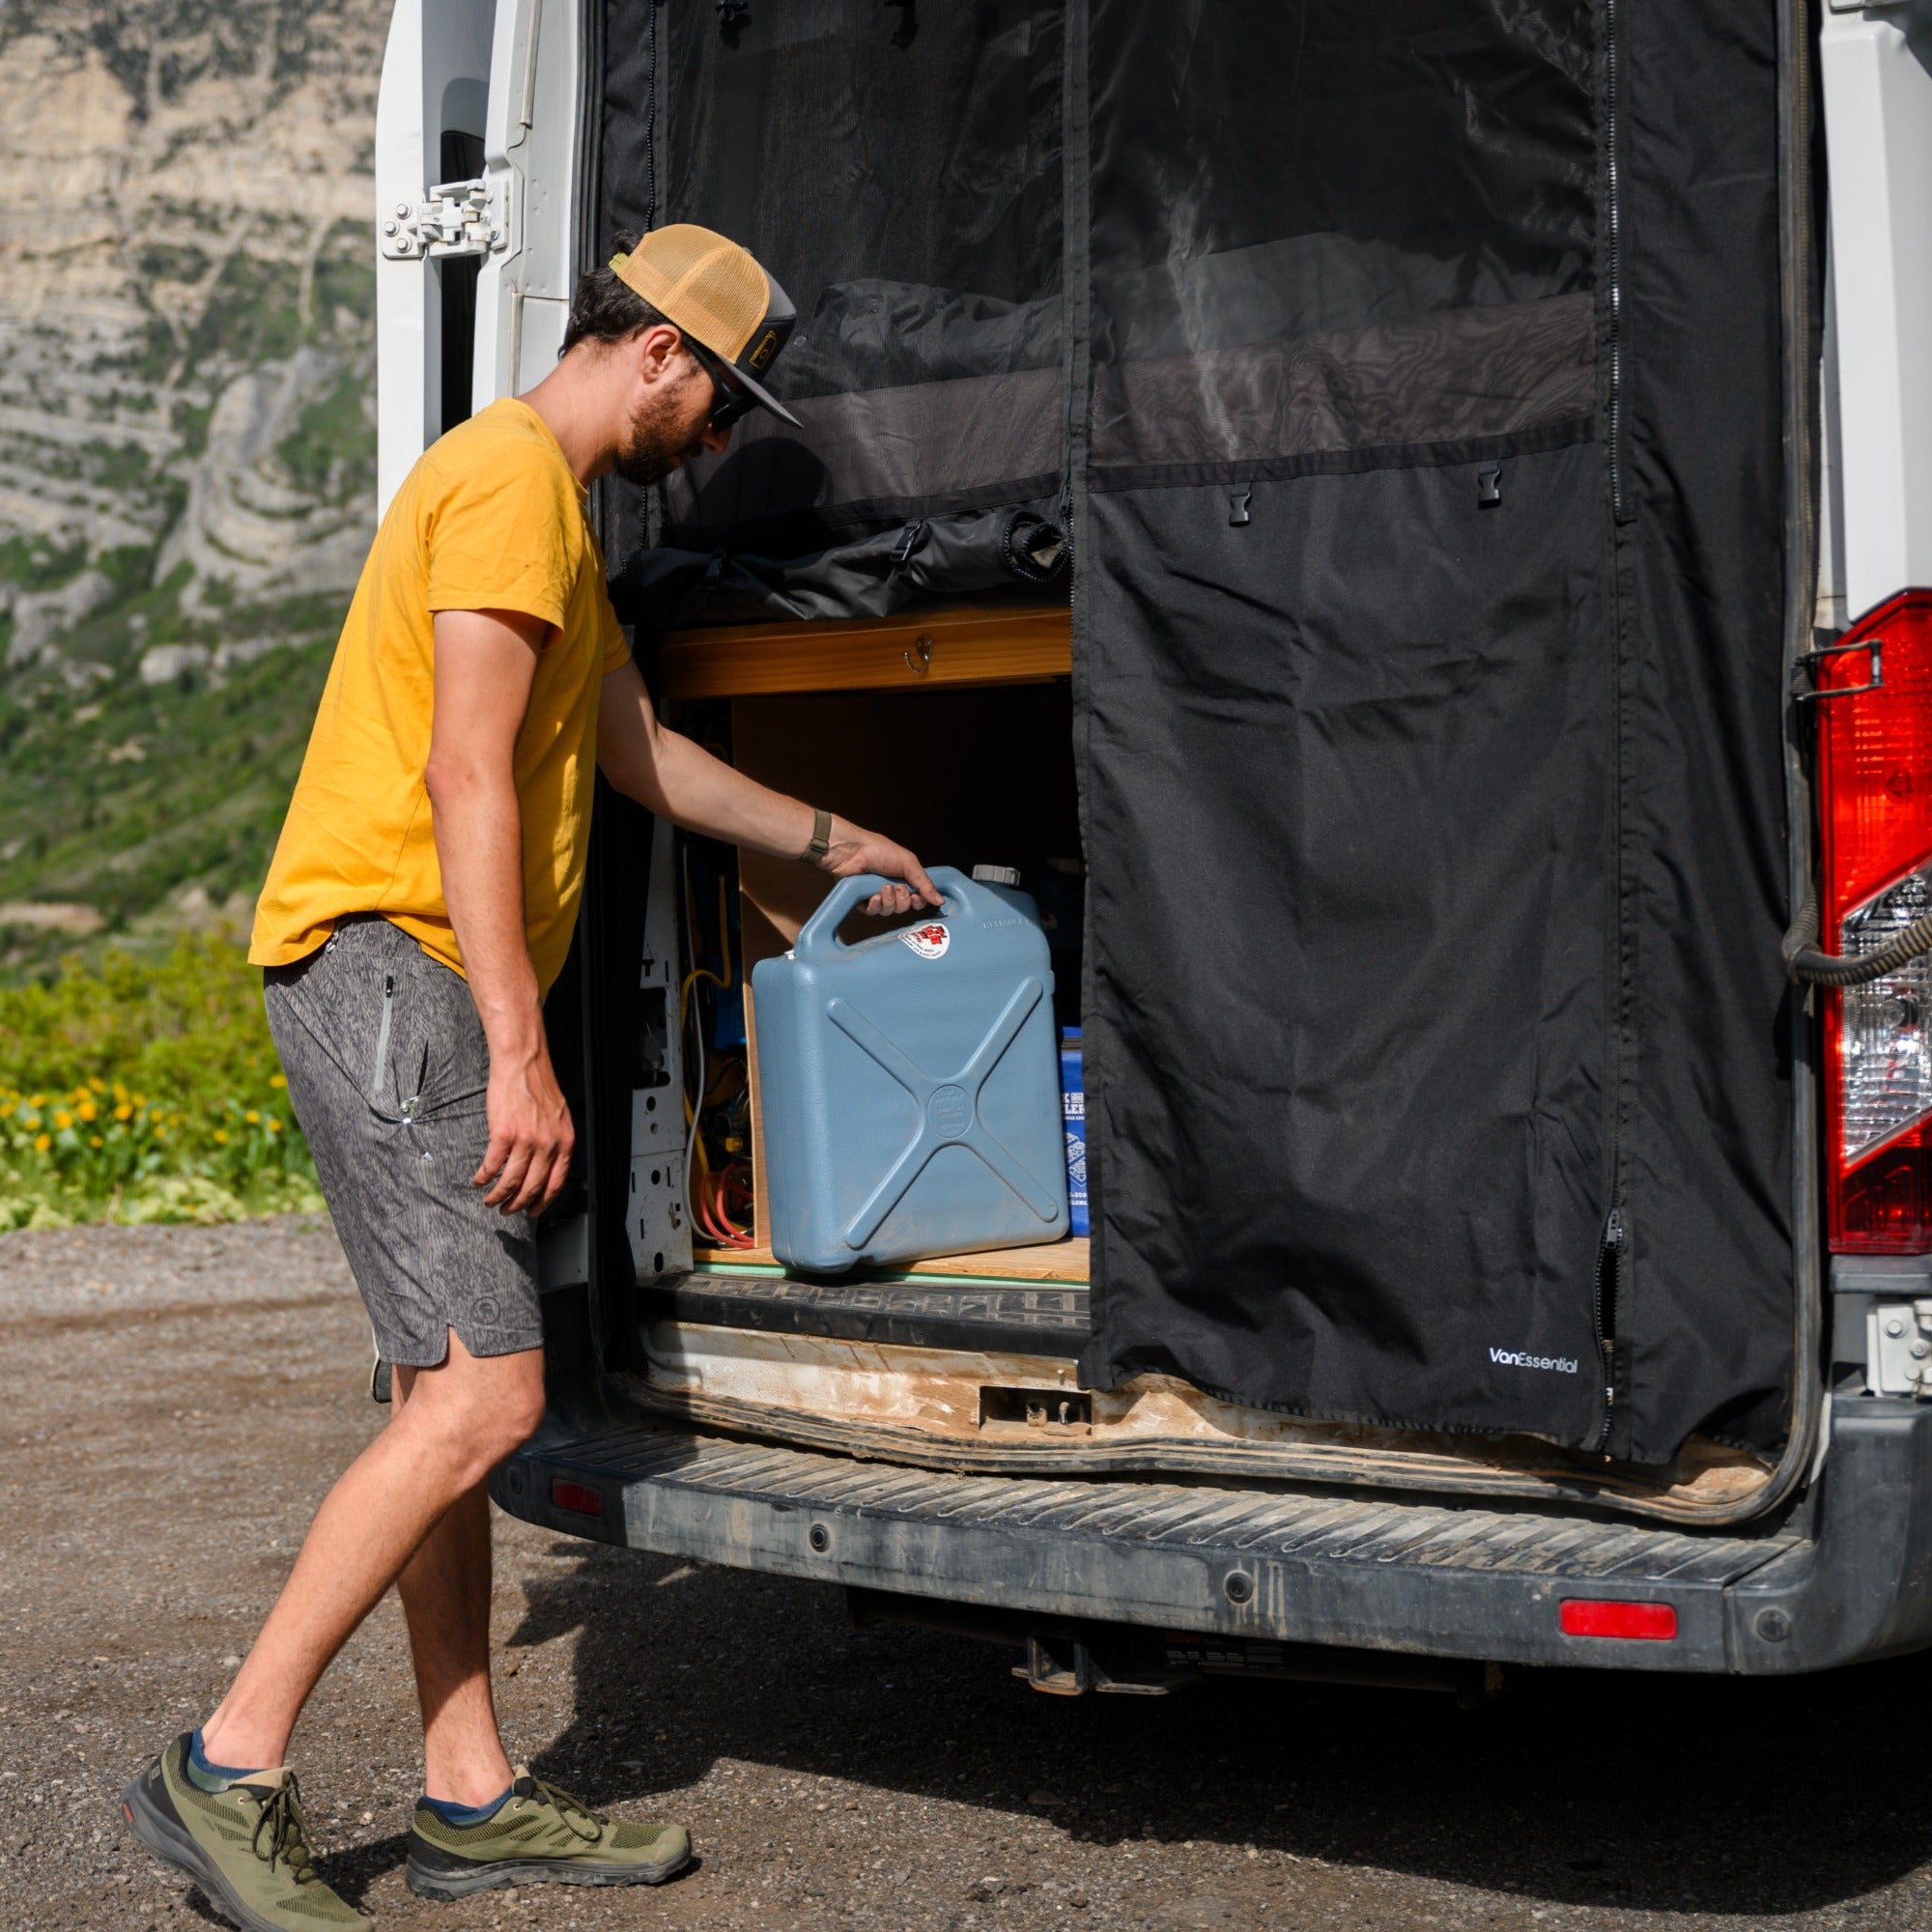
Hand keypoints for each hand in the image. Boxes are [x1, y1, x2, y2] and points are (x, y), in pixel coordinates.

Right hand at [473, 1042, 575, 1214]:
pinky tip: (479, 1180)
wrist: (523, 1063)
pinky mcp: (503, 1134)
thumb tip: (547, 1165)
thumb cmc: (539, 1086)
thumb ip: (556, 1142)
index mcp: (565, 1142)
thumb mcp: (560, 1117)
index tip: (533, 1212)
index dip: (543, 1202)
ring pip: (511, 1181)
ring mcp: (526, 1140)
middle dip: (518, 1205)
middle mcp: (548, 1145)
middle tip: (507, 1211)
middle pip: (532, 1187)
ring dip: (498, 1196)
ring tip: (490, 1201)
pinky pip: (492, 1165)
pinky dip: (484, 1177)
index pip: (556, 1183)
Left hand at [819, 818, 942, 915]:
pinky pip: (873, 912)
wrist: (851, 851)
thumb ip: (925, 883)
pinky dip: (875, 906)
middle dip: (902, 900)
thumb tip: (940, 900)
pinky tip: (873, 896)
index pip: (917, 898)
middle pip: (904, 907)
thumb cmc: (879, 850)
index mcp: (904, 877)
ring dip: (889, 901)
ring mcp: (876, 894)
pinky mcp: (862, 901)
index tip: (917, 896)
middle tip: (898, 888)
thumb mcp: (908, 863)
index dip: (919, 901)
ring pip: (889, 911)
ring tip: (883, 888)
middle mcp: (892, 887)